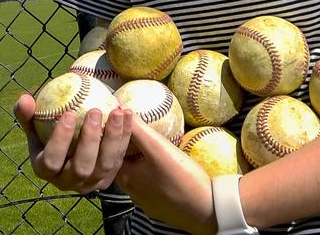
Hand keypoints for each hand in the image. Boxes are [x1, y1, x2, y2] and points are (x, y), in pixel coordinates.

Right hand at [12, 93, 132, 192]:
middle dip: (90, 140)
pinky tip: (128, 114)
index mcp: (45, 170)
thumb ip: (27, 113)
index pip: (51, 161)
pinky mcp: (108, 179)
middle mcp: (67, 182)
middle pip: (81, 167)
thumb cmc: (47, 131)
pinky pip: (119, 159)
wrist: (70, 147)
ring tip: (117, 112)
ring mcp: (90, 183)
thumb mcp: (34, 123)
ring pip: (105, 166)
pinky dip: (125, 137)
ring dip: (112, 138)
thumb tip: (24, 100)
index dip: (60, 141)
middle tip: (95, 111)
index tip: (68, 114)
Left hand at [115, 119, 215, 234]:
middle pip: (123, 165)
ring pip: (137, 178)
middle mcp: (131, 193)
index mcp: (125, 178)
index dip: (114, 136)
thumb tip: (119, 108)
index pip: (111, 152)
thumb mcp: (158, 148)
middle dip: (127, 149)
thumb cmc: (181, 178)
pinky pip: (151, 188)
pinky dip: (151, 176)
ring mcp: (146, 202)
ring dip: (140, 164)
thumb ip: (138, 128)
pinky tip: (161, 170)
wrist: (208, 211)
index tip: (119, 122)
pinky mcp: (161, 208)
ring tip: (148, 148)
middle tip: (136, 132)